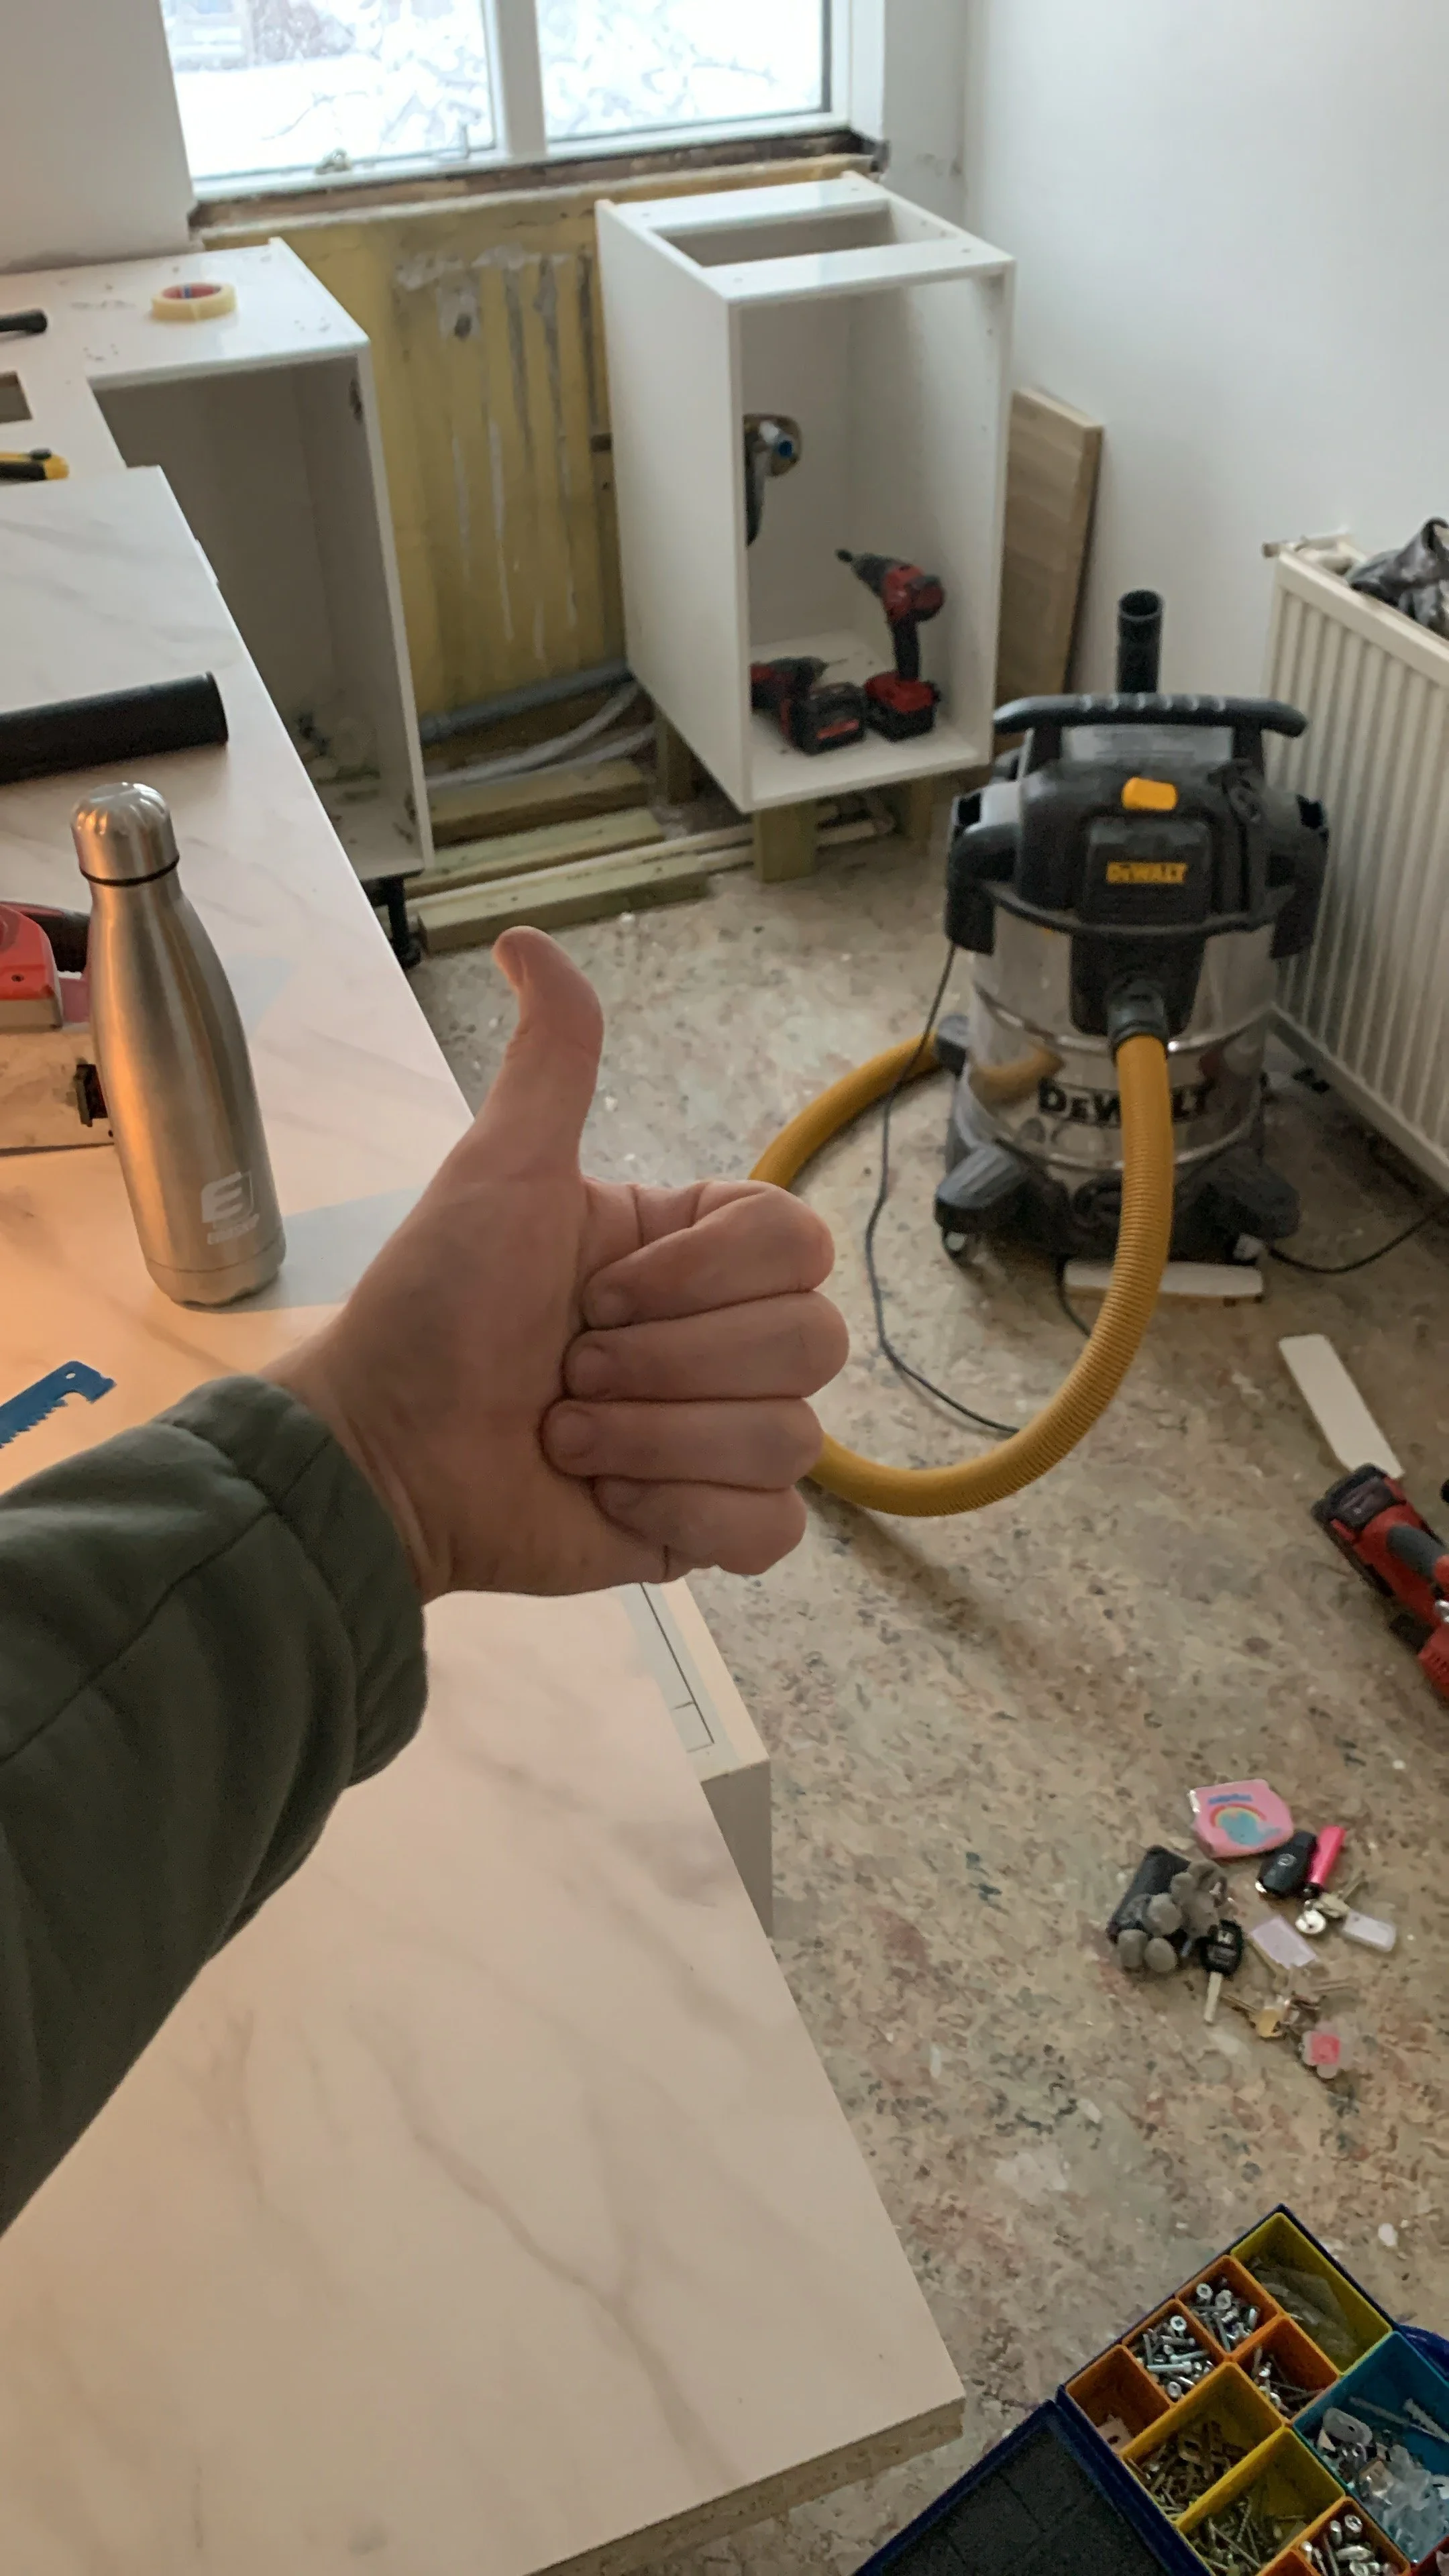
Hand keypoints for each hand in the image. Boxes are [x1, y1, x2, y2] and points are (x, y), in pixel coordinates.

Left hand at [268, 929, 846, 1601]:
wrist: (386, 1456)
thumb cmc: (432, 1310)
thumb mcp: (498, 1170)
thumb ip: (551, 1060)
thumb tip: (527, 938)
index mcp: (692, 1256)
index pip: (801, 1245)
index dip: (705, 1278)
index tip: (598, 1290)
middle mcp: (721, 1341)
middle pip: (811, 1342)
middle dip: (670, 1364)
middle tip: (570, 1368)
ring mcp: (720, 1439)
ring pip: (790, 1438)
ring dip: (656, 1439)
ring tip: (566, 1434)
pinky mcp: (707, 1528)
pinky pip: (772, 1527)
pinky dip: (685, 1514)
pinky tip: (607, 1498)